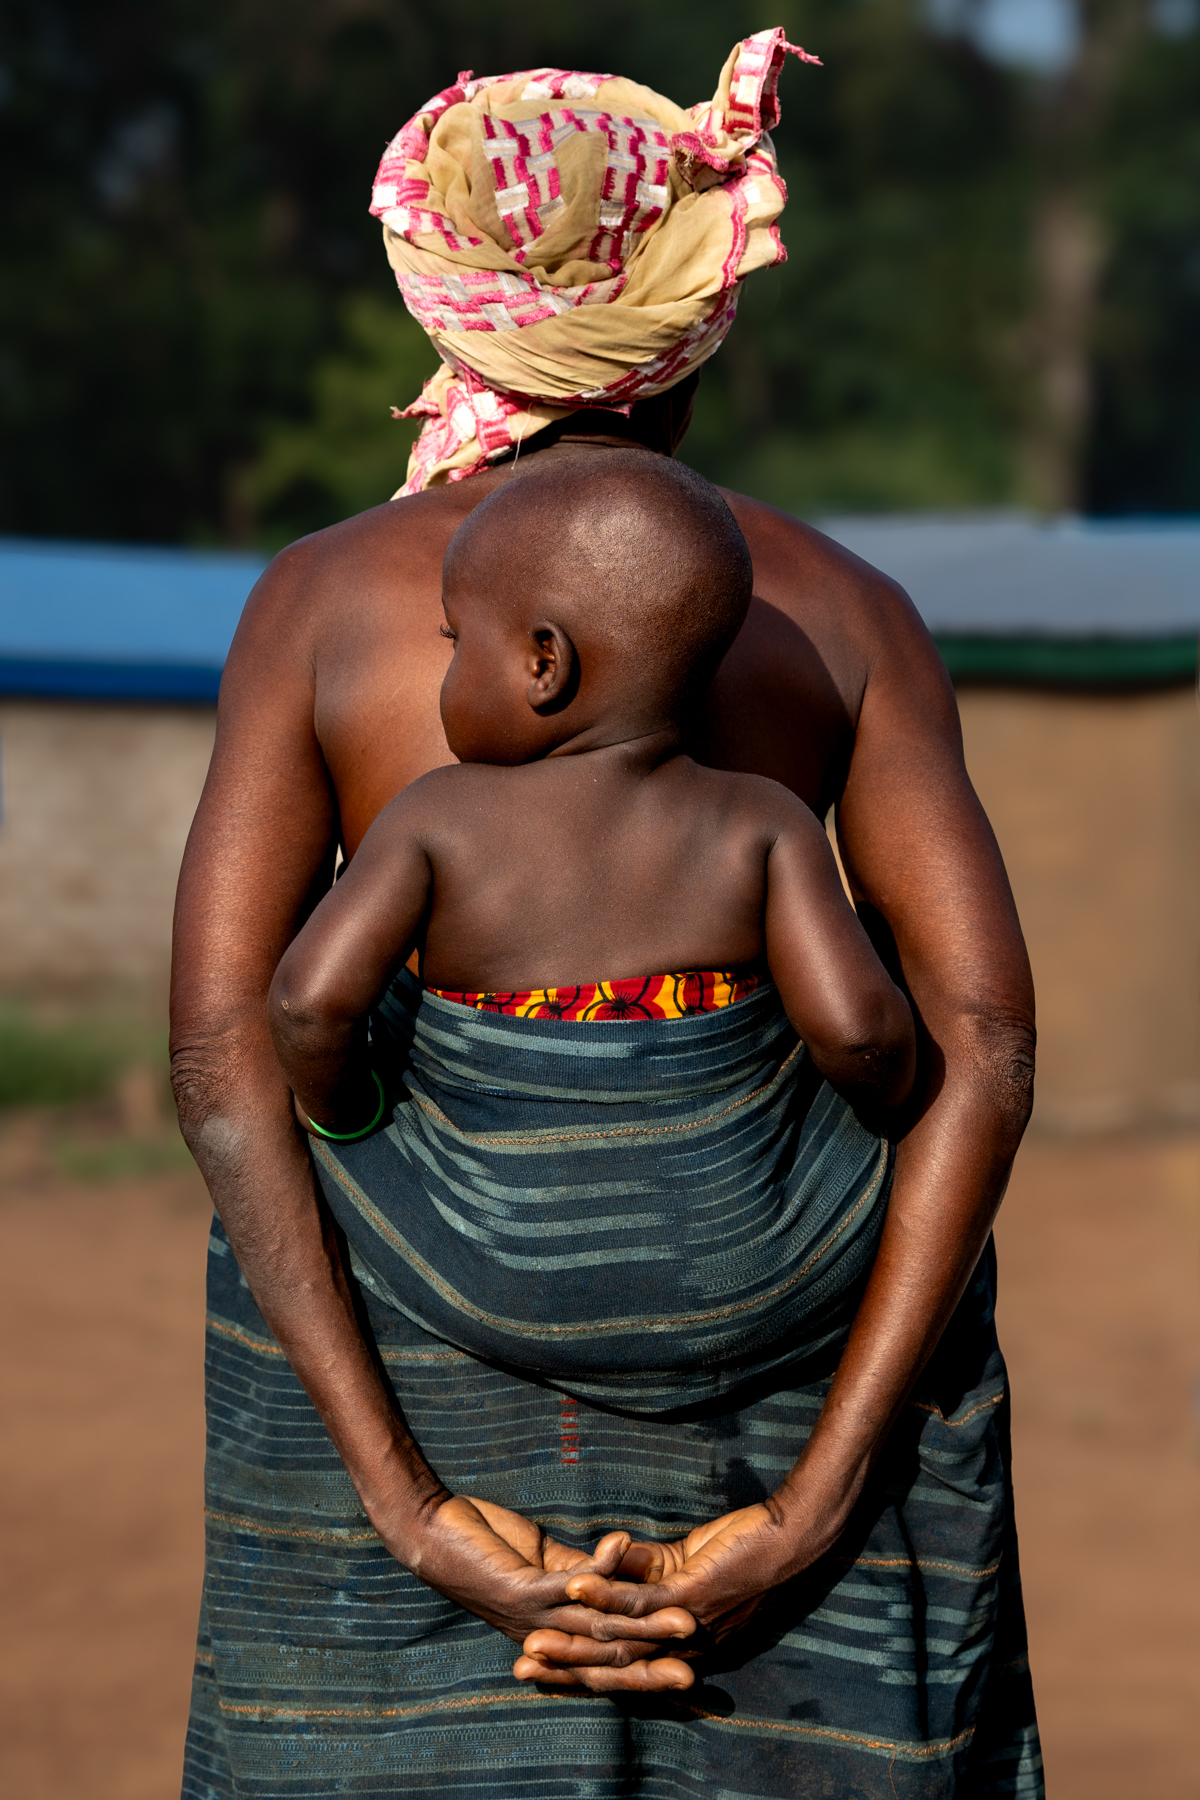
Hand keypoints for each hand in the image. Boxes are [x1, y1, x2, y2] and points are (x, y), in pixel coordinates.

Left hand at [396, 1494, 697, 1690]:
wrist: (434, 1534)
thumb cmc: (487, 1545)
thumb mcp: (543, 1562)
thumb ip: (579, 1572)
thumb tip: (619, 1571)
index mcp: (556, 1630)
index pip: (612, 1653)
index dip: (652, 1662)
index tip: (694, 1663)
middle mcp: (548, 1634)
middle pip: (612, 1651)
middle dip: (658, 1653)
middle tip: (700, 1651)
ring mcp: (534, 1617)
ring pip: (597, 1625)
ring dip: (642, 1617)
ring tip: (682, 1610)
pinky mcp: (519, 1589)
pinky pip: (566, 1582)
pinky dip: (598, 1564)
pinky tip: (622, 1543)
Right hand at [515, 1501, 802, 1689]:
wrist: (787, 1536)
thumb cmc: (740, 1546)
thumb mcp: (681, 1561)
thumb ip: (645, 1570)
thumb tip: (608, 1565)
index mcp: (677, 1642)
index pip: (618, 1663)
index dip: (576, 1668)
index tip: (535, 1668)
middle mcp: (680, 1645)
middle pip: (612, 1661)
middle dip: (564, 1666)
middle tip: (522, 1667)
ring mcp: (685, 1624)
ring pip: (619, 1636)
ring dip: (574, 1638)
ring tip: (533, 1639)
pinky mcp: (692, 1596)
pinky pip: (641, 1599)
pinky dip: (604, 1593)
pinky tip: (574, 1585)